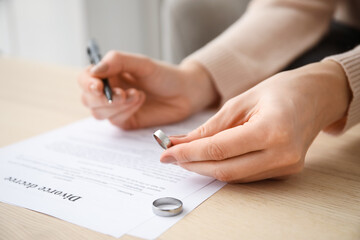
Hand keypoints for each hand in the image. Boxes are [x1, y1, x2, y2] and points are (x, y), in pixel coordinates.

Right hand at [78, 51, 217, 128]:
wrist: (185, 93)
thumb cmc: (164, 75)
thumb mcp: (142, 63)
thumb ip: (117, 61)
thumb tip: (94, 70)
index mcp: (108, 73)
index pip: (85, 79)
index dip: (87, 83)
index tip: (99, 86)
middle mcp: (109, 90)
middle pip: (88, 99)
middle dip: (102, 98)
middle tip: (122, 94)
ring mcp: (116, 108)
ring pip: (98, 113)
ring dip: (116, 106)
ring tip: (138, 95)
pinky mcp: (126, 120)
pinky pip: (115, 120)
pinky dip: (125, 112)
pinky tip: (140, 101)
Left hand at [160, 61, 350, 181]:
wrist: (317, 97)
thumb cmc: (281, 90)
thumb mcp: (242, 100)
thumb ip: (212, 126)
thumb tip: (183, 142)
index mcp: (272, 130)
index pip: (220, 149)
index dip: (189, 153)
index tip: (167, 152)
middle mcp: (282, 154)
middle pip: (225, 170)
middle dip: (193, 165)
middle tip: (172, 156)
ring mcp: (286, 166)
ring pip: (234, 177)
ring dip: (206, 168)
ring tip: (187, 156)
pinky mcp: (285, 171)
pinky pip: (246, 176)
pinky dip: (224, 168)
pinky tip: (209, 159)